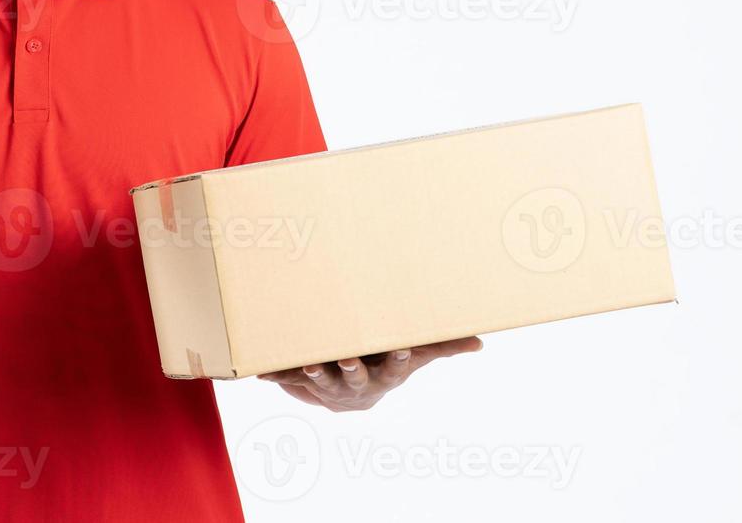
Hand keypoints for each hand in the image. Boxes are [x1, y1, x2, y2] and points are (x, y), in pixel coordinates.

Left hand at [256, 337, 482, 412]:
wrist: (355, 399)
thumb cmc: (388, 367)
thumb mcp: (415, 357)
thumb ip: (442, 347)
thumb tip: (480, 343)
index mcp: (385, 375)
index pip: (396, 368)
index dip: (399, 359)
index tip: (401, 348)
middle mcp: (359, 384)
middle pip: (355, 377)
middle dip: (351, 368)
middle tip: (346, 357)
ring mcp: (332, 386)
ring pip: (322, 381)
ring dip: (314, 374)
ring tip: (307, 364)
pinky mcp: (307, 385)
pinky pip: (291, 379)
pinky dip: (277, 376)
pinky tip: (261, 373)